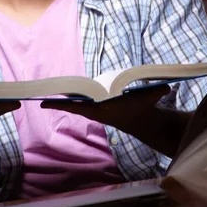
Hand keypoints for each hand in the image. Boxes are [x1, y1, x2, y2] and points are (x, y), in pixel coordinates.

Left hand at [40, 83, 191, 156]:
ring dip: (61, 98)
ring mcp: (95, 109)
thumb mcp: (150, 97)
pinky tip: (57, 94)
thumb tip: (166, 87)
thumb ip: (158, 92)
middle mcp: (97, 110)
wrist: (142, 120)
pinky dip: (68, 98)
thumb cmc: (144, 106)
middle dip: (57, 101)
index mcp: (104, 109)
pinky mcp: (96, 107)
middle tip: (39, 98)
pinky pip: (79, 102)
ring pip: (74, 102)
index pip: (79, 107)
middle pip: (73, 104)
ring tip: (44, 93)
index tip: (45, 104)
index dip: (62, 105)